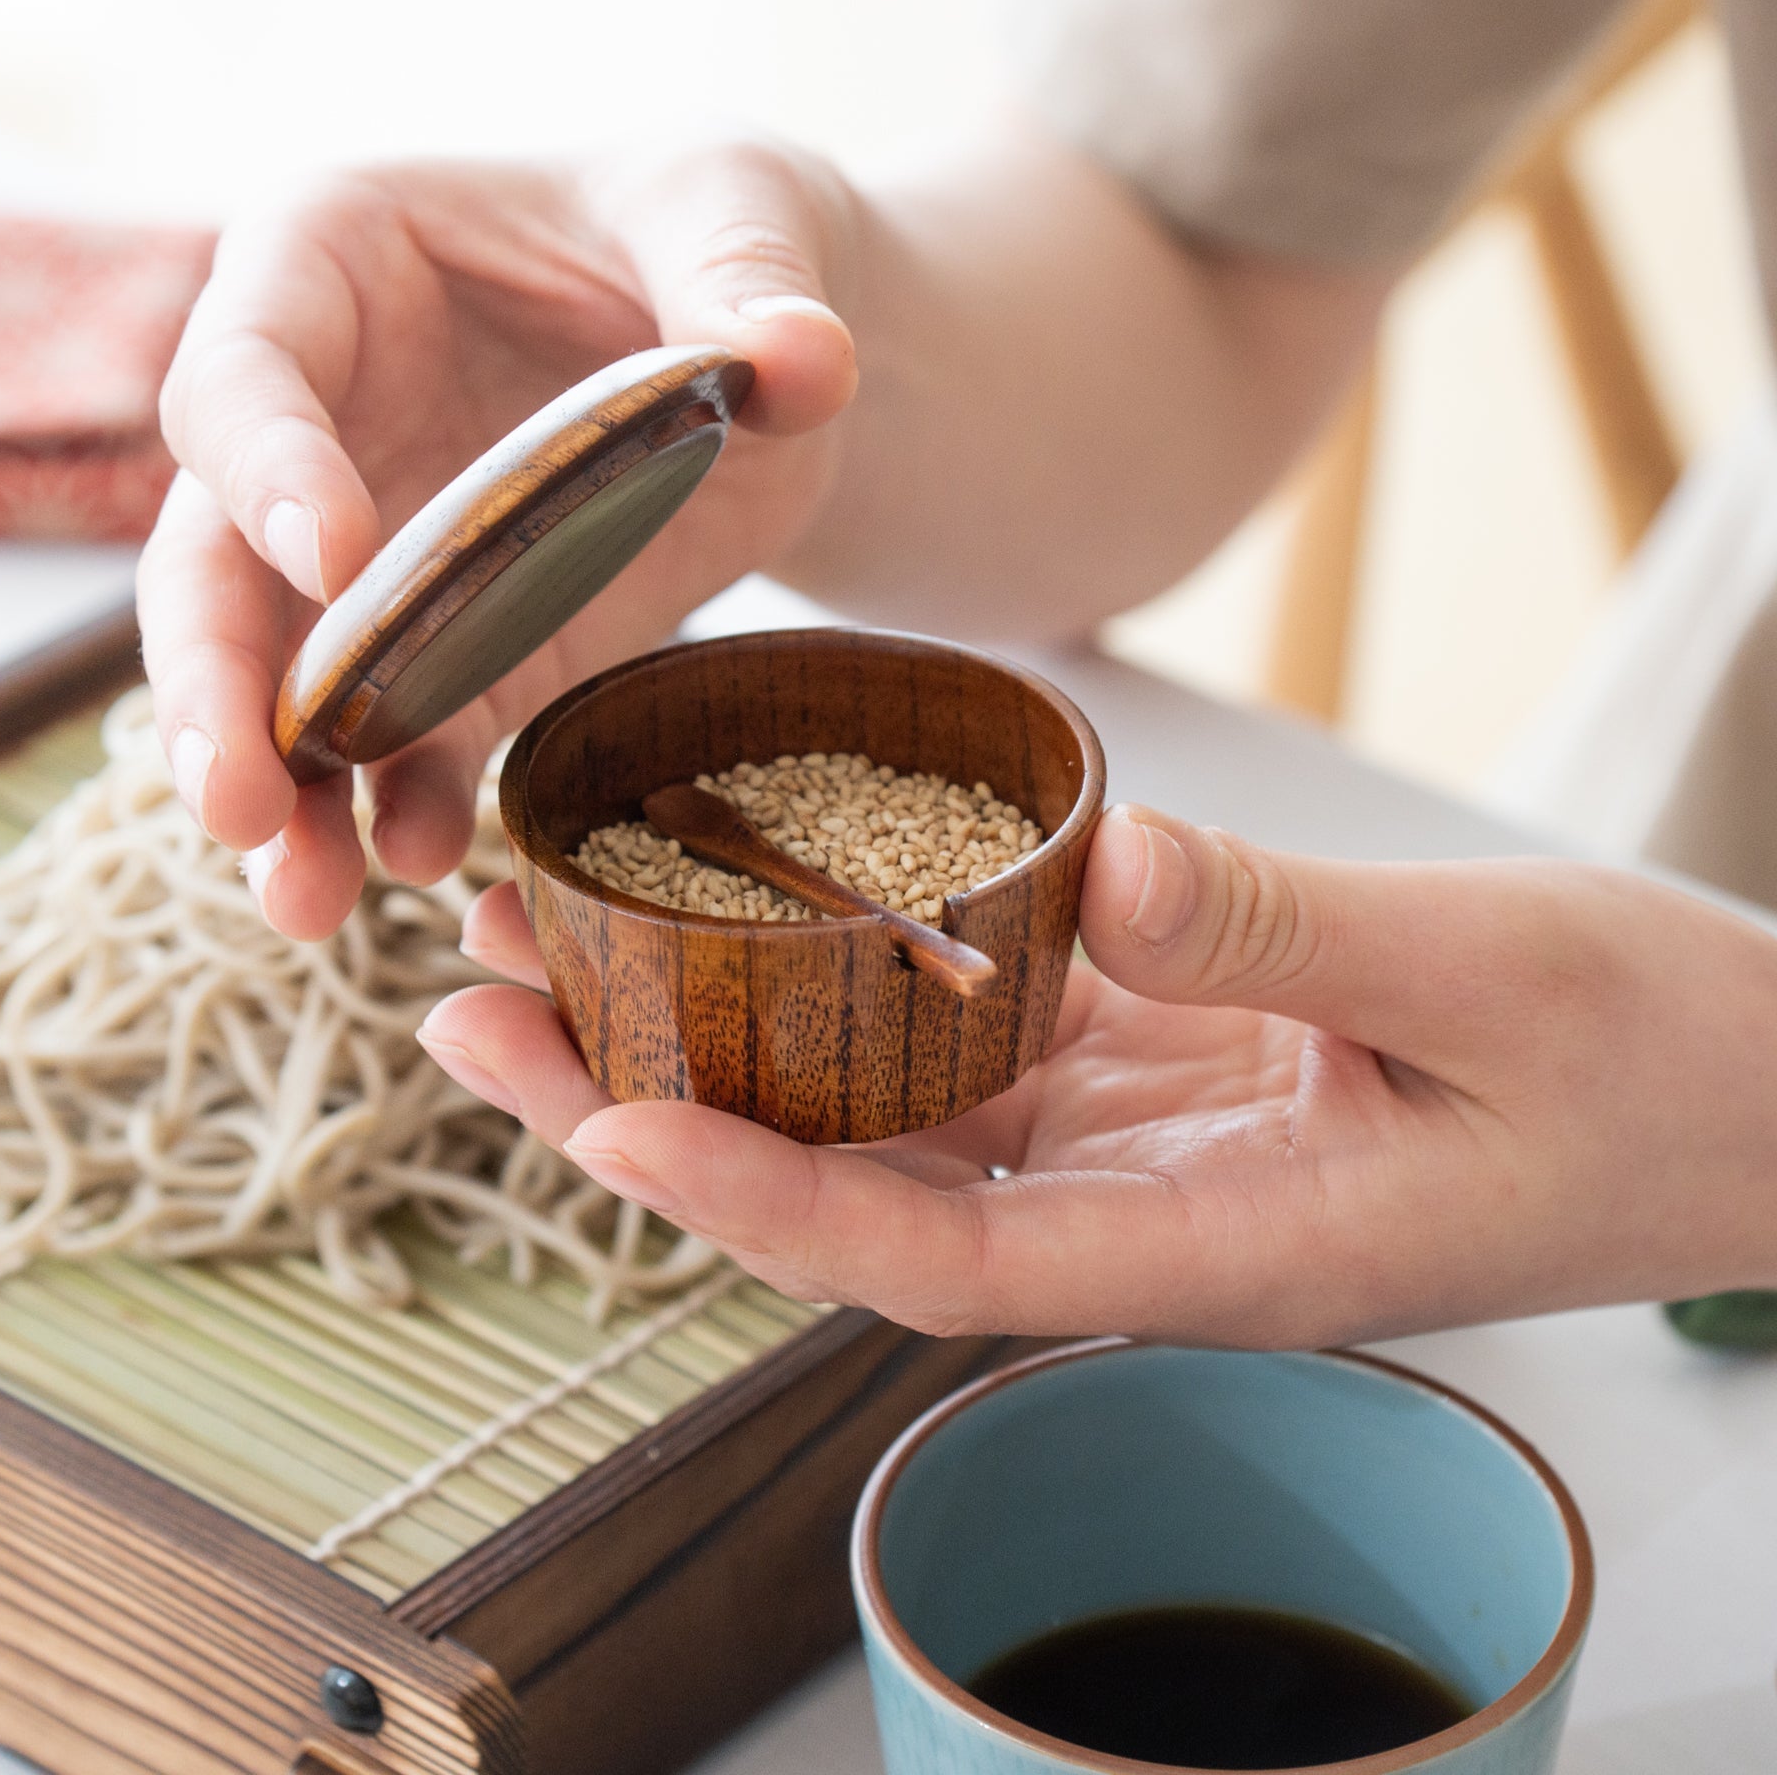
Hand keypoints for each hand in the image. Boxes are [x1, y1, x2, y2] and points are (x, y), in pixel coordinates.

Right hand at [137, 142, 858, 938]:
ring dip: (285, 790)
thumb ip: (749, 274)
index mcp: (333, 261)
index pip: (246, 370)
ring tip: (303, 900)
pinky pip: (407, 730)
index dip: (269, 465)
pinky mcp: (457, 644)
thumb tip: (800, 360)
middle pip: (212, 556)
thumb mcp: (736, 206)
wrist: (760, 344)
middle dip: (213, 685)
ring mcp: (377, 546)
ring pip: (283, 675)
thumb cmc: (713, 225)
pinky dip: (406, 798)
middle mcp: (319, 416)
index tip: (336, 556)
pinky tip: (423, 861)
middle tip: (231, 801)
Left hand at [421, 806, 1776, 1345]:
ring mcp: (1127, 1139)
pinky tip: (736, 901)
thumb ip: (1284, 926)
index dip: (763, 1207)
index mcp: (1212, 1247)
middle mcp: (1132, 1212)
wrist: (1734, 1094)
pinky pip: (957, 1032)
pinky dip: (838, 977)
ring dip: (707, 1037)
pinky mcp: (1140, 1061)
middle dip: (650, 1115)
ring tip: (536, 941)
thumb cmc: (1651, 1062)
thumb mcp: (1488, 973)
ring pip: (873, 1111)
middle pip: (844, 1189)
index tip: (610, 1123)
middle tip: (471, 1011)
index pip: (934, 1263)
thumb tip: (1089, 858)